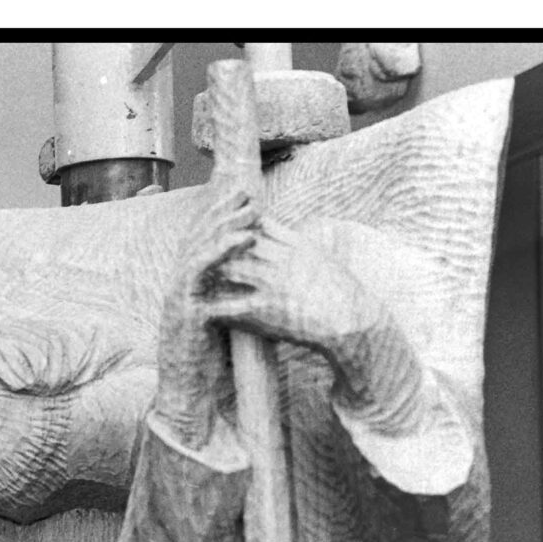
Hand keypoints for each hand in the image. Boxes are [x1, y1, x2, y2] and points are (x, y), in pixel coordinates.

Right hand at [155, 184, 250, 439]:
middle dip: (221, 210)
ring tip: (251, 205)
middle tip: (247, 188)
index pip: (200, 241)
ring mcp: (178, 297)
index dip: (218, 215)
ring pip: (199, 248)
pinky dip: (222, 250)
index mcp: (186, 288)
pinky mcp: (184, 310)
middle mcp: (178, 287)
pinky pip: (201, 272)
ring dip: (225, 223)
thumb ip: (226, 296)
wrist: (187, 396)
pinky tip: (244, 237)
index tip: (242, 194)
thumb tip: (248, 279)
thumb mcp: (219, 321)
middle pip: (197, 237)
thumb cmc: (205, 363)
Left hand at [198, 211, 384, 359]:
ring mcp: (271, 284)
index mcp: (294, 244)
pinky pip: (231, 307)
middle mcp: (280, 259)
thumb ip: (295, 240)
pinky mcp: (266, 311)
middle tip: (192, 247)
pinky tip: (198, 310)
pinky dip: (213, 308)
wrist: (353, 319)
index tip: (217, 224)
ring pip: (230, 269)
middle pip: (238, 242)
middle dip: (216, 243)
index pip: (256, 223)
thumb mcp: (320, 255)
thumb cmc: (340, 290)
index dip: (234, 222)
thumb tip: (273, 227)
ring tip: (189, 277)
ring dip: (209, 273)